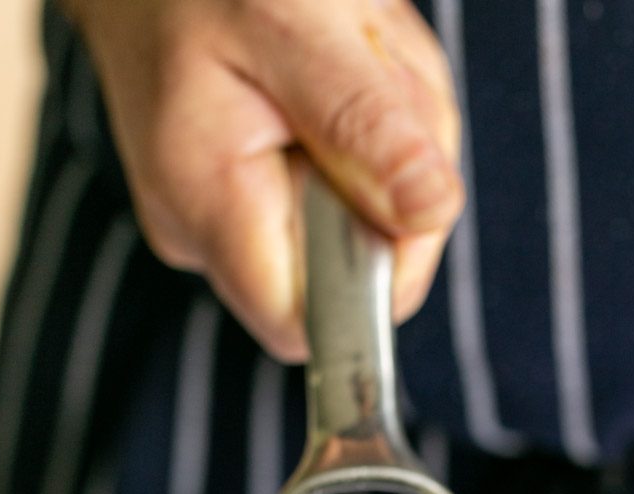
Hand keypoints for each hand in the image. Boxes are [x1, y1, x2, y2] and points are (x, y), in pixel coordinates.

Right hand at [64, 0, 464, 358]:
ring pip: (356, 231)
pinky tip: (333, 75)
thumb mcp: (294, 23)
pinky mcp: (240, 203)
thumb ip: (364, 125)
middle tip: (369, 77)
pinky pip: (338, 198)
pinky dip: (363, 137)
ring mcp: (218, 223)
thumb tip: (431, 213)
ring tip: (347, 59)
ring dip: (386, 146)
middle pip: (351, 275)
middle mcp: (202, 234)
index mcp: (207, 203)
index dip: (384, 271)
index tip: (397, 179)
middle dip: (393, 185)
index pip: (319, 323)